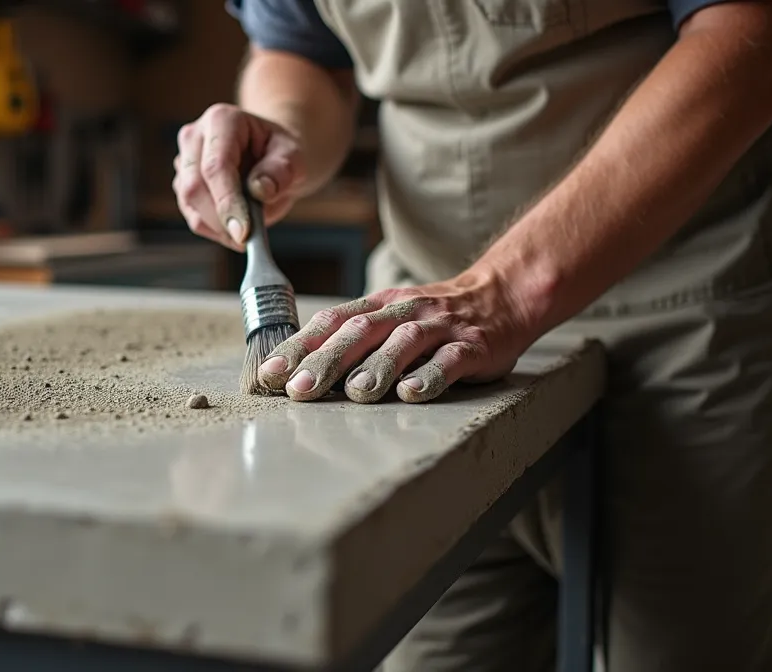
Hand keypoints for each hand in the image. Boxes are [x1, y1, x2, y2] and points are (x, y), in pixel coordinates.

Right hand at [173, 103, 305, 250]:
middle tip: (249, 239)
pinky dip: (217, 231)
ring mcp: (185, 162)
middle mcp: (194, 137)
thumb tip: (260, 190)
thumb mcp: (294, 157)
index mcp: (221, 120)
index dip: (227, 201)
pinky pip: (194, 218)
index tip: (243, 232)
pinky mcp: (183, 186)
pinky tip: (239, 226)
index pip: (216, 166)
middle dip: (221, 220)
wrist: (273, 157)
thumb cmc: (282, 153)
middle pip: (194, 187)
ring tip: (252, 228)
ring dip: (220, 227)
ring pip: (190, 206)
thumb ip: (281, 171)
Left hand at [256, 274, 538, 402]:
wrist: (503, 295)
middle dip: (326, 360)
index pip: (331, 322)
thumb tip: (298, 373)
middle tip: (300, 390)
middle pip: (360, 332)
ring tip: (355, 392)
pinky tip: (412, 393)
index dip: (298, 346)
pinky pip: (450, 360)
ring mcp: (439, 327)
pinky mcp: (472, 346)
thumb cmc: (433, 319)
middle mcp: (404, 312)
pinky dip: (431, 375)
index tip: (269, 374)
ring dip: (377, 367)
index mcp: (378, 306)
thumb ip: (351, 341)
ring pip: (404, 343)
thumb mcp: (389, 319)